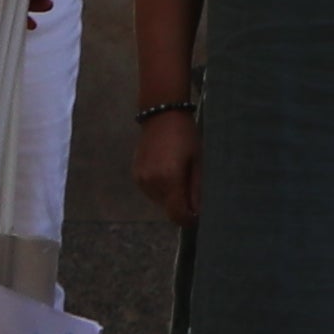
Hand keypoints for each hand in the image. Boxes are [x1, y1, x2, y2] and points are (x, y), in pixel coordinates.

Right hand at [131, 103, 200, 227]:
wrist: (161, 114)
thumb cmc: (185, 135)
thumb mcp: (197, 161)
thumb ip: (196, 189)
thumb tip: (197, 212)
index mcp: (169, 179)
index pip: (177, 214)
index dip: (188, 219)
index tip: (197, 215)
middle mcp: (152, 183)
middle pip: (168, 209)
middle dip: (180, 205)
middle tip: (190, 187)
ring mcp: (141, 180)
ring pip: (159, 201)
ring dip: (170, 196)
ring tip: (179, 175)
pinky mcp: (136, 175)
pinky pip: (151, 191)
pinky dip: (161, 188)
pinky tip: (167, 171)